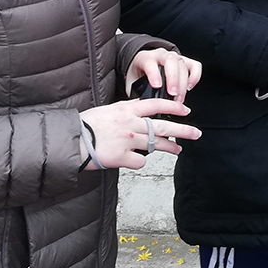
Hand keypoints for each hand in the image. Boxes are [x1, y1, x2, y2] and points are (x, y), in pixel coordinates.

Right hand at [80, 100, 200, 169]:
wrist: (71, 139)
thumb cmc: (86, 125)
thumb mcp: (108, 110)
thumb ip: (126, 110)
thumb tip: (140, 109)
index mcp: (127, 110)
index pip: (156, 105)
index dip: (174, 107)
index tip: (186, 111)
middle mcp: (131, 124)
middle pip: (163, 126)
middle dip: (183, 130)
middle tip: (196, 133)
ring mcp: (128, 141)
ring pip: (156, 145)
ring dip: (169, 148)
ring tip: (178, 150)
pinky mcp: (122, 157)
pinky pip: (139, 161)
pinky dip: (139, 162)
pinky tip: (134, 161)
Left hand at [127, 48, 201, 100]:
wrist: (141, 65)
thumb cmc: (137, 76)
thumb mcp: (132, 83)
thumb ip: (137, 93)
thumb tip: (143, 107)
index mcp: (144, 58)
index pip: (150, 62)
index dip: (154, 74)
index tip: (157, 86)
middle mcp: (160, 55)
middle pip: (170, 61)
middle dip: (173, 79)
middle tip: (173, 95)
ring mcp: (173, 56)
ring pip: (182, 64)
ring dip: (183, 83)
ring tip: (179, 99)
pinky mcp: (184, 61)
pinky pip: (194, 65)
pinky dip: (195, 77)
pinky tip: (189, 88)